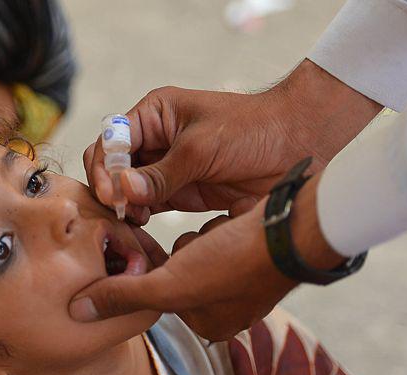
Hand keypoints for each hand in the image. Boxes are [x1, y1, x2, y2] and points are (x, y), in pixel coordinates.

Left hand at [70, 173, 344, 340]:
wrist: (297, 227)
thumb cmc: (236, 261)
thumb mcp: (171, 284)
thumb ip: (123, 296)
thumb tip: (77, 311)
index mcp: (212, 327)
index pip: (158, 297)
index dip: (152, 272)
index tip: (159, 254)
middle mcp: (228, 311)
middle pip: (174, 276)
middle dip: (177, 254)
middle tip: (194, 243)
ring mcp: (242, 283)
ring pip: (191, 254)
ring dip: (193, 239)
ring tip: (214, 235)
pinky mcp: (250, 253)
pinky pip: (213, 238)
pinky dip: (213, 228)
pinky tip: (227, 224)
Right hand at [84, 59, 382, 220]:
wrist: (301, 145)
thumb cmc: (254, 130)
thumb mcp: (202, 148)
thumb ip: (161, 173)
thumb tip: (122, 191)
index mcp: (154, 115)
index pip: (110, 140)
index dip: (105, 167)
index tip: (112, 193)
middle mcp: (154, 139)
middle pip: (112, 166)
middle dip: (110, 188)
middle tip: (120, 211)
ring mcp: (166, 168)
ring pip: (126, 190)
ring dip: (123, 206)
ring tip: (134, 221)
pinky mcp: (180, 192)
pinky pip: (147, 206)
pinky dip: (139, 217)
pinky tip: (143, 226)